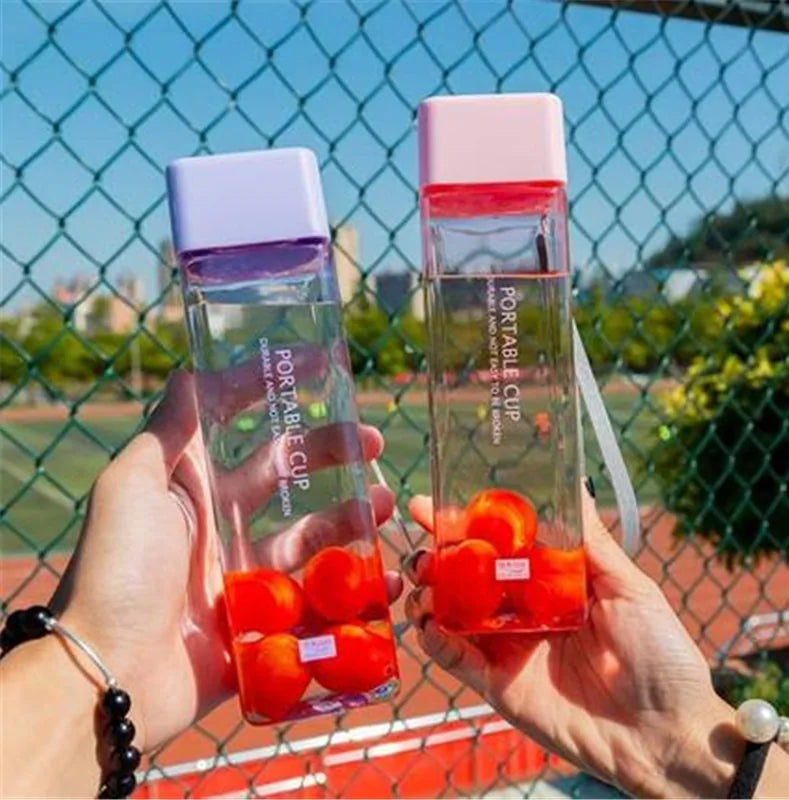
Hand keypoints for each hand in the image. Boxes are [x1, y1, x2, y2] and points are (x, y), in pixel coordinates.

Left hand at [50, 369, 401, 751]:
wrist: (110, 674)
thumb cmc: (118, 571)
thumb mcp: (132, 486)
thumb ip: (166, 431)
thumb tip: (189, 372)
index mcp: (191, 481)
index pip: (236, 418)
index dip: (272, 385)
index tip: (320, 364)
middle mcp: (220, 519)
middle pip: (287, 471)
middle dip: (331, 450)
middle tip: (373, 441)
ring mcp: (244, 570)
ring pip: (311, 532)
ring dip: (351, 515)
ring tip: (385, 504)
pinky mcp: (264, 618)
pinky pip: (319, 597)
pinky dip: (357, 590)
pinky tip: (387, 577)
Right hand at [405, 486, 744, 797]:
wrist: (665, 732)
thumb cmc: (660, 655)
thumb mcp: (630, 588)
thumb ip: (591, 542)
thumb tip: (576, 485)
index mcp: (547, 583)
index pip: (496, 546)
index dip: (463, 524)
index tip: (432, 503)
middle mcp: (520, 610)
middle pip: (463, 577)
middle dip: (434, 556)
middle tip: (422, 546)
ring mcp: (505, 646)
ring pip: (449, 613)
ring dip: (427, 594)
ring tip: (424, 581)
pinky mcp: (497, 683)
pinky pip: (455, 660)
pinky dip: (435, 640)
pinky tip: (431, 624)